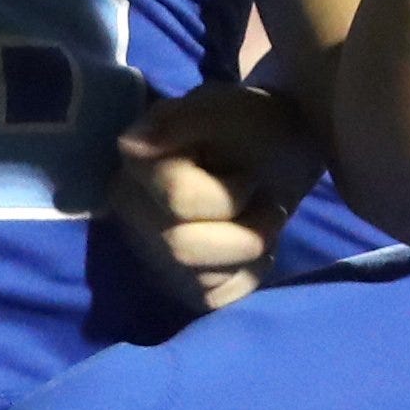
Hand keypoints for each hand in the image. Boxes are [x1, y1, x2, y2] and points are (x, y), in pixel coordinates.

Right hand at [107, 83, 323, 311]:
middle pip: (182, 247)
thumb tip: (131, 145)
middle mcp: (130, 210)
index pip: (178, 199)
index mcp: (136, 161)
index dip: (231, 192)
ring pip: (199, 279)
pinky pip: (214, 299)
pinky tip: (250, 249)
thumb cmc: (254, 126)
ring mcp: (151, 250)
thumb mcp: (232, 109)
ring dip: (249, 251)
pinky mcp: (178, 283)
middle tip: (269, 205)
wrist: (279, 151)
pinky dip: (247, 276)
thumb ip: (188, 119)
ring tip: (260, 222)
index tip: (248, 174)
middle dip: (244, 231)